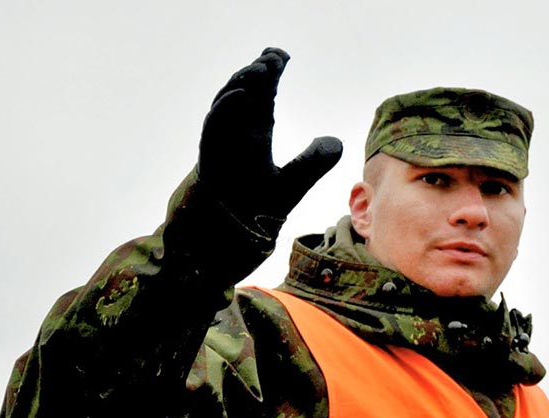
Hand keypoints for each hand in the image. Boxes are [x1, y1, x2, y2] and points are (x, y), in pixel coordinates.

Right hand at [198, 48, 342, 229]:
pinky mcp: (210, 151)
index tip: (284, 56)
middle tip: (275, 57)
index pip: (264, 94)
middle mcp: (238, 131)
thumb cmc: (261, 206)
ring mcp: (222, 139)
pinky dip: (226, 108)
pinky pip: (214, 123)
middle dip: (258, 71)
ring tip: (262, 69)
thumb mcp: (296, 181)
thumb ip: (314, 161)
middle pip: (246, 91)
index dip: (271, 73)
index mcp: (257, 132)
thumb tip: (337, 142)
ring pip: (229, 101)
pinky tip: (243, 95)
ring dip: (243, 83)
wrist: (237, 230)